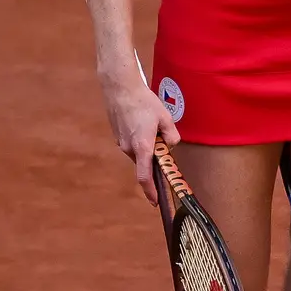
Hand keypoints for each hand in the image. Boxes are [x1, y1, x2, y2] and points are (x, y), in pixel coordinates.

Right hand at [103, 75, 179, 203]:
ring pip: (139, 153)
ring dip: (148, 147)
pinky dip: (140, 140)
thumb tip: (170, 146)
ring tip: (152, 124)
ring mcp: (121, 143)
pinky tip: (142, 122)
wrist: (119, 88)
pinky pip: (132, 144)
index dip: (151, 192)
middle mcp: (129, 148)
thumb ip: (171, 136)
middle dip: (155, 159)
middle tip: (163, 144)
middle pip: (145, 163)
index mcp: (143, 146)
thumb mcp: (165, 117)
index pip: (145, 177)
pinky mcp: (118, 136)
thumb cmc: (143, 101)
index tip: (155, 201)